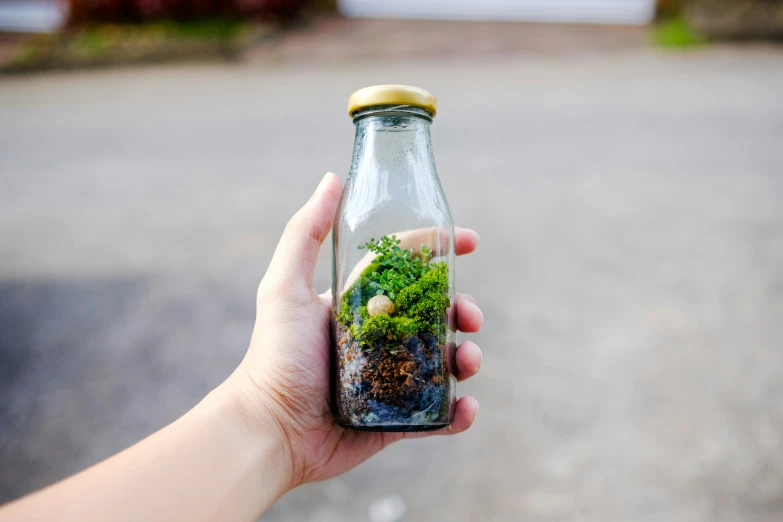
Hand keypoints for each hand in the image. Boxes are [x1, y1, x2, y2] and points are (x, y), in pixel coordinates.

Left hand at [225, 172, 482, 487]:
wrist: (269, 429)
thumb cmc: (274, 356)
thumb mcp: (284, 287)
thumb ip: (303, 233)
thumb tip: (331, 179)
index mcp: (358, 303)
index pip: (407, 268)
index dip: (439, 251)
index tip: (468, 241)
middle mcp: (378, 337)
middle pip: (436, 314)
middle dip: (463, 309)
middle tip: (470, 317)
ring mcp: (390, 378)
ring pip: (444, 361)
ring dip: (466, 356)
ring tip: (466, 361)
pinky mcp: (395, 419)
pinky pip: (438, 413)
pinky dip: (459, 411)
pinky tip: (464, 408)